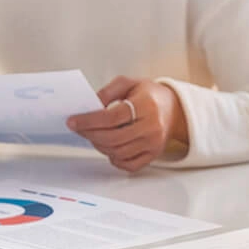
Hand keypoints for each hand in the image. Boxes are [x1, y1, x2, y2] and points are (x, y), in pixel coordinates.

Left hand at [68, 75, 185, 172]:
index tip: (73, 121)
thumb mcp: (129, 83)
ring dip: (99, 146)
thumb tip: (91, 106)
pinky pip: (129, 165)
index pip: (111, 117)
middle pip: (113, 138)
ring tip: (92, 135)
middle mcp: (152, 127)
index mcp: (146, 105)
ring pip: (118, 152)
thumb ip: (108, 91)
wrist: (175, 109)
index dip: (88, 120)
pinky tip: (109, 148)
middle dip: (90, 134)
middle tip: (79, 129)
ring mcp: (153, 144)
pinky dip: (114, 159)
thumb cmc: (150, 96)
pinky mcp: (153, 155)